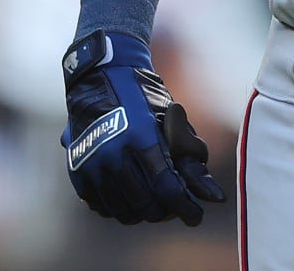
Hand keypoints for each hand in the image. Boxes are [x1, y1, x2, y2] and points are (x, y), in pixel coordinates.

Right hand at [60, 30, 225, 224]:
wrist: (99, 78)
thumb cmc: (144, 97)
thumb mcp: (173, 121)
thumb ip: (192, 160)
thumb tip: (215, 198)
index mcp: (140, 137)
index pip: (166, 187)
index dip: (184, 207)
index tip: (195, 216)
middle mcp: (112, 153)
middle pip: (145, 204)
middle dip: (165, 211)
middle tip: (175, 205)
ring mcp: (92, 164)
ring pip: (123, 210)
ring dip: (143, 212)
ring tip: (155, 201)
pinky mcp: (78, 171)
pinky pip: (102, 206)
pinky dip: (120, 208)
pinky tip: (131, 196)